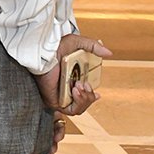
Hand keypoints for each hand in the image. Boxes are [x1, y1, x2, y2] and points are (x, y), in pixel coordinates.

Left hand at [33, 34, 112, 153]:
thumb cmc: (55, 46)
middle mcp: (65, 90)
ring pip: (79, 108)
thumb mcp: (77, 43)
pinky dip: (79, 103)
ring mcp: (60, 97)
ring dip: (85, 99)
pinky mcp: (54, 102)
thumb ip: (93, 47)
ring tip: (79, 85)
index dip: (91, 95)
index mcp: (71, 79)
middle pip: (83, 102)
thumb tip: (110, 53)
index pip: (83, 93)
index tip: (98, 93)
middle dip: (89, 97)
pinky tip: (76, 90)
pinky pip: (71, 110)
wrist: (43, 52)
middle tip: (84, 84)